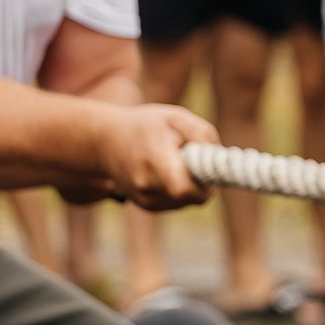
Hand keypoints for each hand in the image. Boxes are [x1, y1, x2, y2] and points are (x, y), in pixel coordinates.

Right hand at [100, 105, 217, 209]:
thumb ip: (201, 133)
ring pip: (187, 202)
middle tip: (196, 158)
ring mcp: (145, 199)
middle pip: (192, 197)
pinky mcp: (147, 206)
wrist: (105, 142)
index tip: (209, 163)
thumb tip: (219, 156)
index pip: (183, 189)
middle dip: (203, 180)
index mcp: (154, 159)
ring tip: (178, 162)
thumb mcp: (175, 117)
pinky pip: (178, 204)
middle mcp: (146, 185)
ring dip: (193, 185)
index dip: (205, 181)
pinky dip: (182, 190)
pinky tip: (170, 171)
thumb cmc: (145, 126)